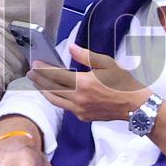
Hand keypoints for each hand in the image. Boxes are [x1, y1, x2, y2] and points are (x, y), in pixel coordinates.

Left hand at [27, 44, 150, 121]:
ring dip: (45, 92)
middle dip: (39, 81)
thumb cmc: (123, 83)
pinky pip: (65, 107)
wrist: (135, 106)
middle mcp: (78, 98)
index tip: (35, 64)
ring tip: (38, 84)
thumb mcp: (107, 64)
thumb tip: (70, 47)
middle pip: (51, 89)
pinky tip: (56, 93)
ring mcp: (79, 110)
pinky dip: (58, 99)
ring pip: (55, 101)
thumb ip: (86, 56)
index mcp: (83, 83)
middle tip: (31, 73)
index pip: (56, 76)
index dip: (43, 70)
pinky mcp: (83, 117)